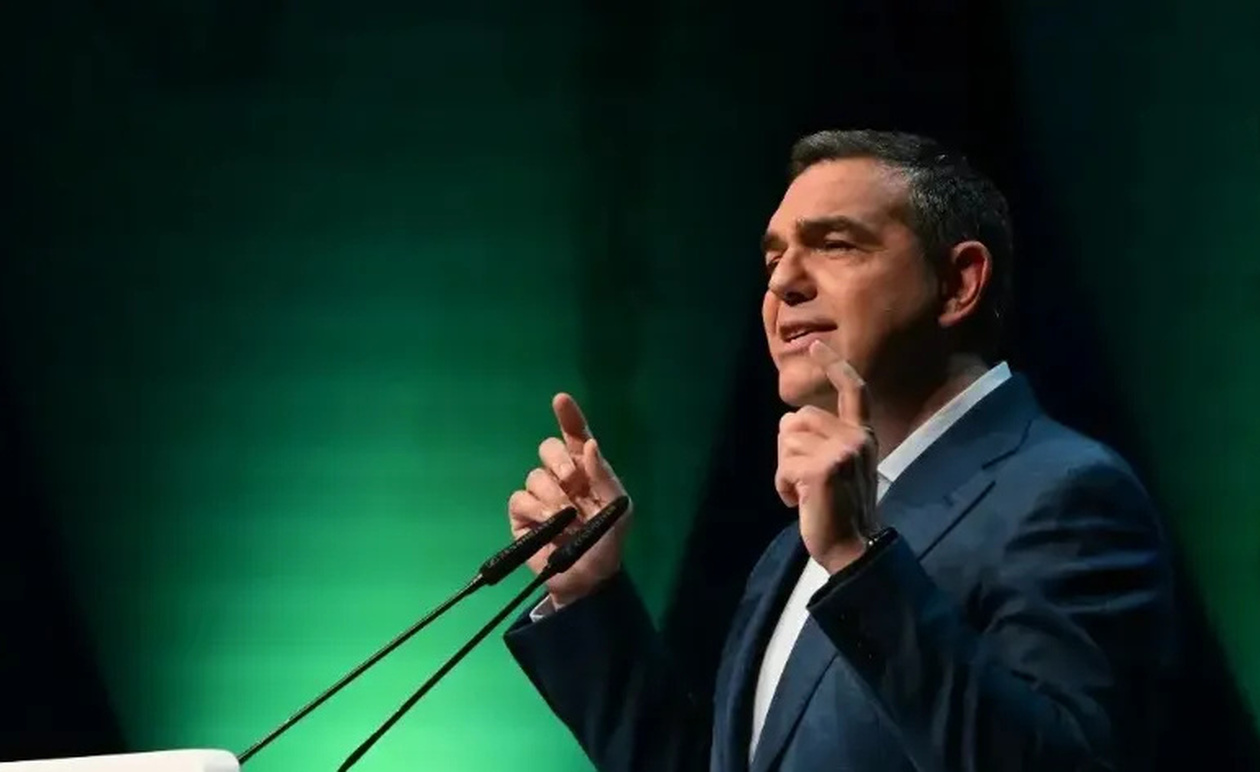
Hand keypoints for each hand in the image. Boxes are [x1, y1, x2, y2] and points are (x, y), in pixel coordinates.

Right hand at [507, 393, 630, 606]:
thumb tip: (589, 445)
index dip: (568, 415)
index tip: (560, 399)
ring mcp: (540, 495)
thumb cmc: (607, 542)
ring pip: (534, 475)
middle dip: (559, 461)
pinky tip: (549, 524)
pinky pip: (519, 498)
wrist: (588, 579)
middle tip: (572, 481)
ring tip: (566, 518)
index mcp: (587, 470)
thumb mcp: (618, 509)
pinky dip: (535, 509)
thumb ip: (604, 476)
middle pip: (549, 448)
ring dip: (552, 496)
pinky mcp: (522, 515)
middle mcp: (561, 477)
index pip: (576, 435)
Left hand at [775, 340, 878, 573]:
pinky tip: (798, 502)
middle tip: (805, 479)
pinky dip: (782, 487)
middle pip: (798, 419)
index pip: (852, 390)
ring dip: (784, 470)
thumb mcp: (839, 467)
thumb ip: (822, 440)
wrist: (853, 548)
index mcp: (863, 436)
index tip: (816, 345)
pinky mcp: (823, 469)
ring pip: (786, 440)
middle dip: (789, 448)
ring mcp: (842, 452)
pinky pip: (783, 466)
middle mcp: (857, 438)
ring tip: (804, 492)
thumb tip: (789, 421)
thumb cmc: (840, 510)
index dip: (833, 366)